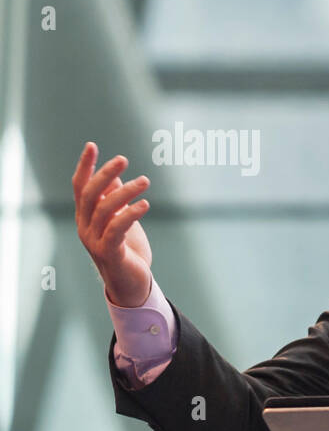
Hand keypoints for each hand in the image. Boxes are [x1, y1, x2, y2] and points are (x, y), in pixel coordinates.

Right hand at [72, 141, 153, 307]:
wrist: (132, 284)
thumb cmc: (128, 250)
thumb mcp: (121, 221)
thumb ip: (115, 201)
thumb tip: (115, 177)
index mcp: (86, 217)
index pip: (80, 187)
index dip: (85, 166)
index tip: (92, 145)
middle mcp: (85, 227)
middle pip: (90, 194)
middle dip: (105, 174)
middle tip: (124, 159)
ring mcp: (94, 241)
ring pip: (105, 209)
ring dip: (125, 192)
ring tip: (145, 181)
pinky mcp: (109, 252)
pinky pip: (117, 229)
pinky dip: (130, 214)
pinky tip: (145, 204)